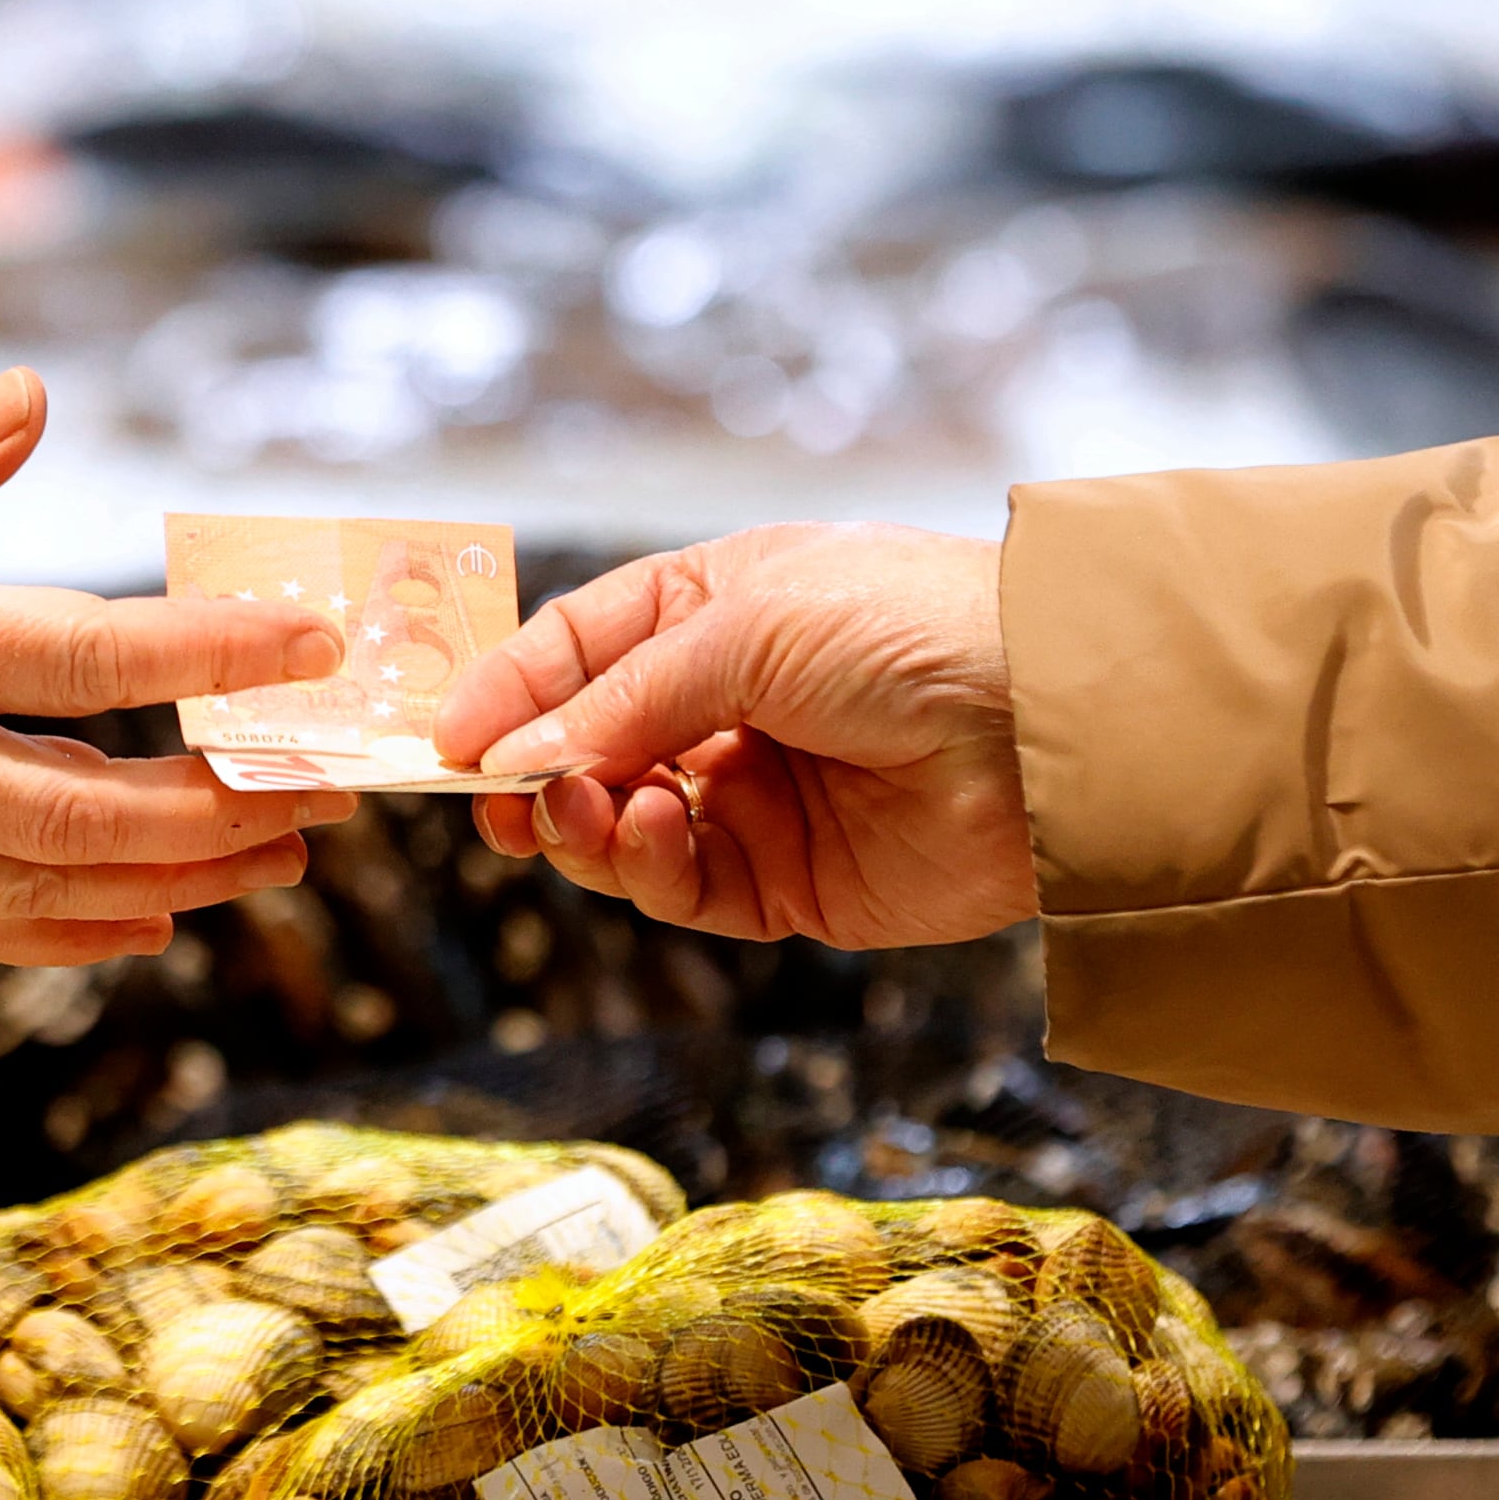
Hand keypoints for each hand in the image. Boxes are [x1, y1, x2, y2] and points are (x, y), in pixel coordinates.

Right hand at [0, 369, 354, 964]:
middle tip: (330, 788)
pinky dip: (66, 933)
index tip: (312, 644)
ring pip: (51, 883)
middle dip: (229, 804)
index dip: (210, 652)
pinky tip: (140, 926)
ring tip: (276, 856)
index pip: (84, 651)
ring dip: (178, 877)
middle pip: (95, 807)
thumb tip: (35, 398)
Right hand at [434, 523, 1033, 947]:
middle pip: (584, 751)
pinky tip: (657, 833)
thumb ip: (624, 696)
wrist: (1053, 725)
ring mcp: (755, 796)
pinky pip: (684, 889)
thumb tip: (518, 757)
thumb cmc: (913, 628)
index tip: (445, 739)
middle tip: (494, 801)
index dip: (508, 693)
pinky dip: (652, 869)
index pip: (577, 650)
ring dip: (586, 826)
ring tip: (586, 814)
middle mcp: (725, 703)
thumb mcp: (748, 624)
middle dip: (533, 777)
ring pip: (622, 829)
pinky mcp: (788, 882)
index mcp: (714, 610)